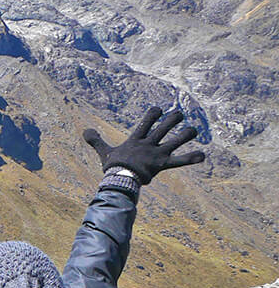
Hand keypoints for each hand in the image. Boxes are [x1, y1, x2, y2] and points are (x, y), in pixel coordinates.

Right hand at [82, 107, 205, 184]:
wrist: (120, 178)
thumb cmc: (113, 166)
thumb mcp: (103, 151)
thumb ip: (95, 140)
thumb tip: (84, 130)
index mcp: (136, 140)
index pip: (146, 121)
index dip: (153, 113)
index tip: (158, 109)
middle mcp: (149, 144)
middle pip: (164, 127)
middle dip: (172, 119)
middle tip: (179, 114)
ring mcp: (157, 153)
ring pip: (176, 140)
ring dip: (186, 134)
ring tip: (193, 130)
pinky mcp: (163, 164)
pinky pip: (180, 160)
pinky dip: (192, 158)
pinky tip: (202, 155)